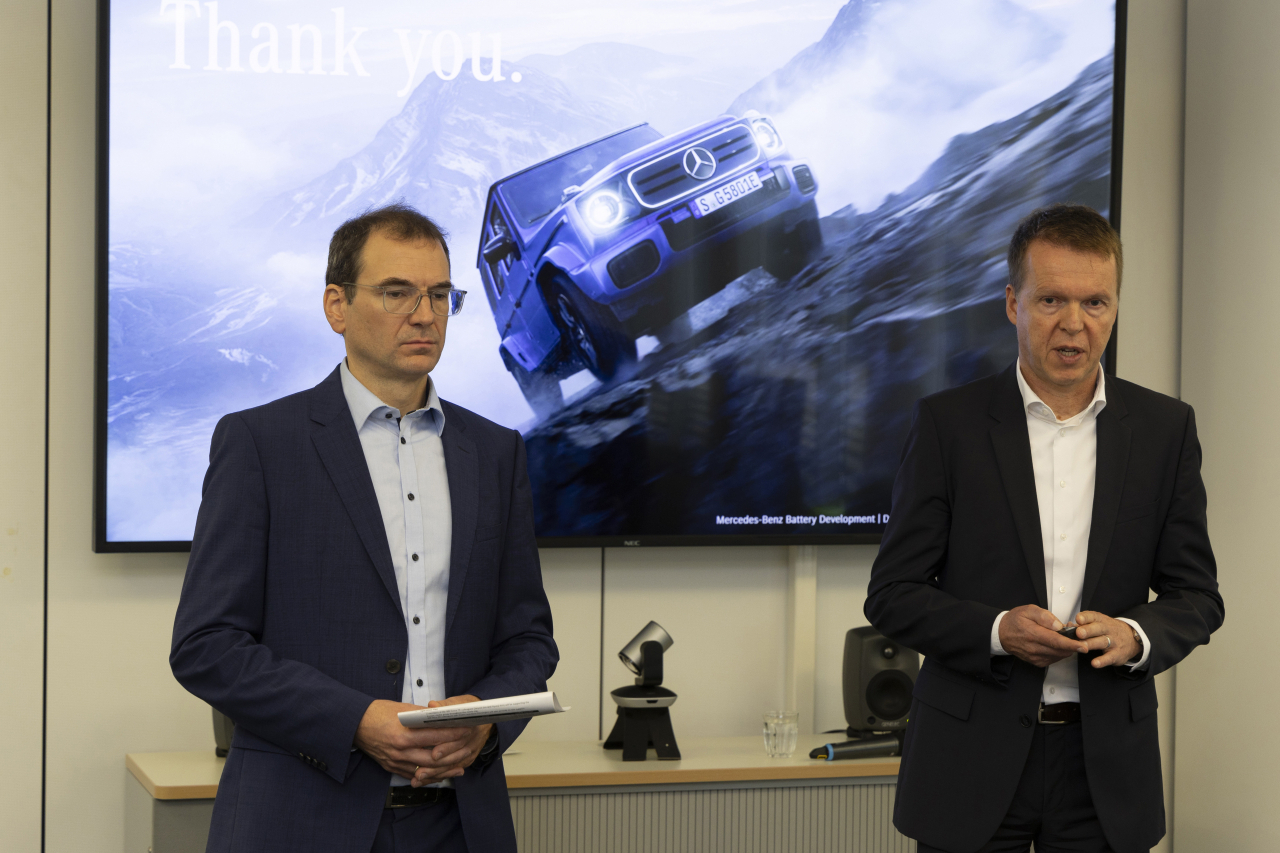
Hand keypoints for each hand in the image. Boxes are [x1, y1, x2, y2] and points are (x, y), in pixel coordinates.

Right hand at [354, 695, 492, 786]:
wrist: (354, 724)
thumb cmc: (377, 713)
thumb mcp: (402, 709)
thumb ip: (423, 715)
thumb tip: (442, 717)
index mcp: (403, 734)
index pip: (435, 737)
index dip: (453, 734)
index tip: (466, 730)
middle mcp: (400, 751)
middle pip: (433, 759)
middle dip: (453, 755)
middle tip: (467, 749)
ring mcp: (395, 762)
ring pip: (425, 771)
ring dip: (444, 770)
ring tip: (459, 767)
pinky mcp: (391, 767)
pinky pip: (413, 775)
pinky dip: (428, 775)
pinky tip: (440, 773)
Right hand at [998, 604, 1088, 667]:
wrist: (1001, 633)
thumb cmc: (1015, 620)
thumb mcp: (1028, 610)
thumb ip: (1044, 616)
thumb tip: (1059, 626)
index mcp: (1032, 634)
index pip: (1056, 641)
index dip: (1071, 644)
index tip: (1084, 646)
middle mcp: (1034, 648)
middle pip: (1060, 650)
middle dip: (1074, 645)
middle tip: (1079, 636)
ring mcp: (1035, 657)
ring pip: (1059, 655)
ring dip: (1067, 648)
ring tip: (1067, 637)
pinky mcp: (1036, 662)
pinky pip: (1054, 659)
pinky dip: (1060, 652)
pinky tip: (1058, 643)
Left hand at [1074, 611, 1140, 667]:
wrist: (1133, 638)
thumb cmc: (1108, 630)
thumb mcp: (1099, 623)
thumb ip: (1084, 625)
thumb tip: (1068, 626)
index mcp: (1101, 620)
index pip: (1094, 616)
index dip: (1086, 617)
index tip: (1078, 619)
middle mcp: (1108, 629)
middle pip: (1098, 628)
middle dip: (1088, 630)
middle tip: (1079, 633)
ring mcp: (1114, 642)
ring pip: (1102, 642)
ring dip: (1091, 644)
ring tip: (1081, 646)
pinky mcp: (1117, 654)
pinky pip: (1110, 657)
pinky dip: (1102, 661)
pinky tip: (1095, 663)